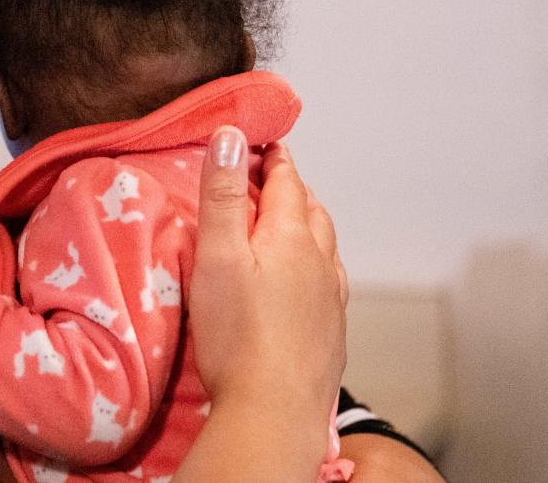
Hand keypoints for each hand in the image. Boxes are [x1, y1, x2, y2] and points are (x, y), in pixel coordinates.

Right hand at [174, 126, 347, 481]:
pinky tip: (307, 280)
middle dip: (292, 187)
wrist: (273, 411)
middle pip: (311, 210)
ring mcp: (330, 301)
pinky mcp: (330, 335)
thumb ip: (223, 194)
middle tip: (272, 176)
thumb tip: (230, 136)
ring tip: (292, 220)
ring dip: (308, 225)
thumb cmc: (237, 335)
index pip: (287, 181)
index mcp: (292, 237)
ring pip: (326, 247)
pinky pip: (329, 283)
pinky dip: (317, 265)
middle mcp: (320, 263)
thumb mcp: (216, 255)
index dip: (273, 157)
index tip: (262, 141)